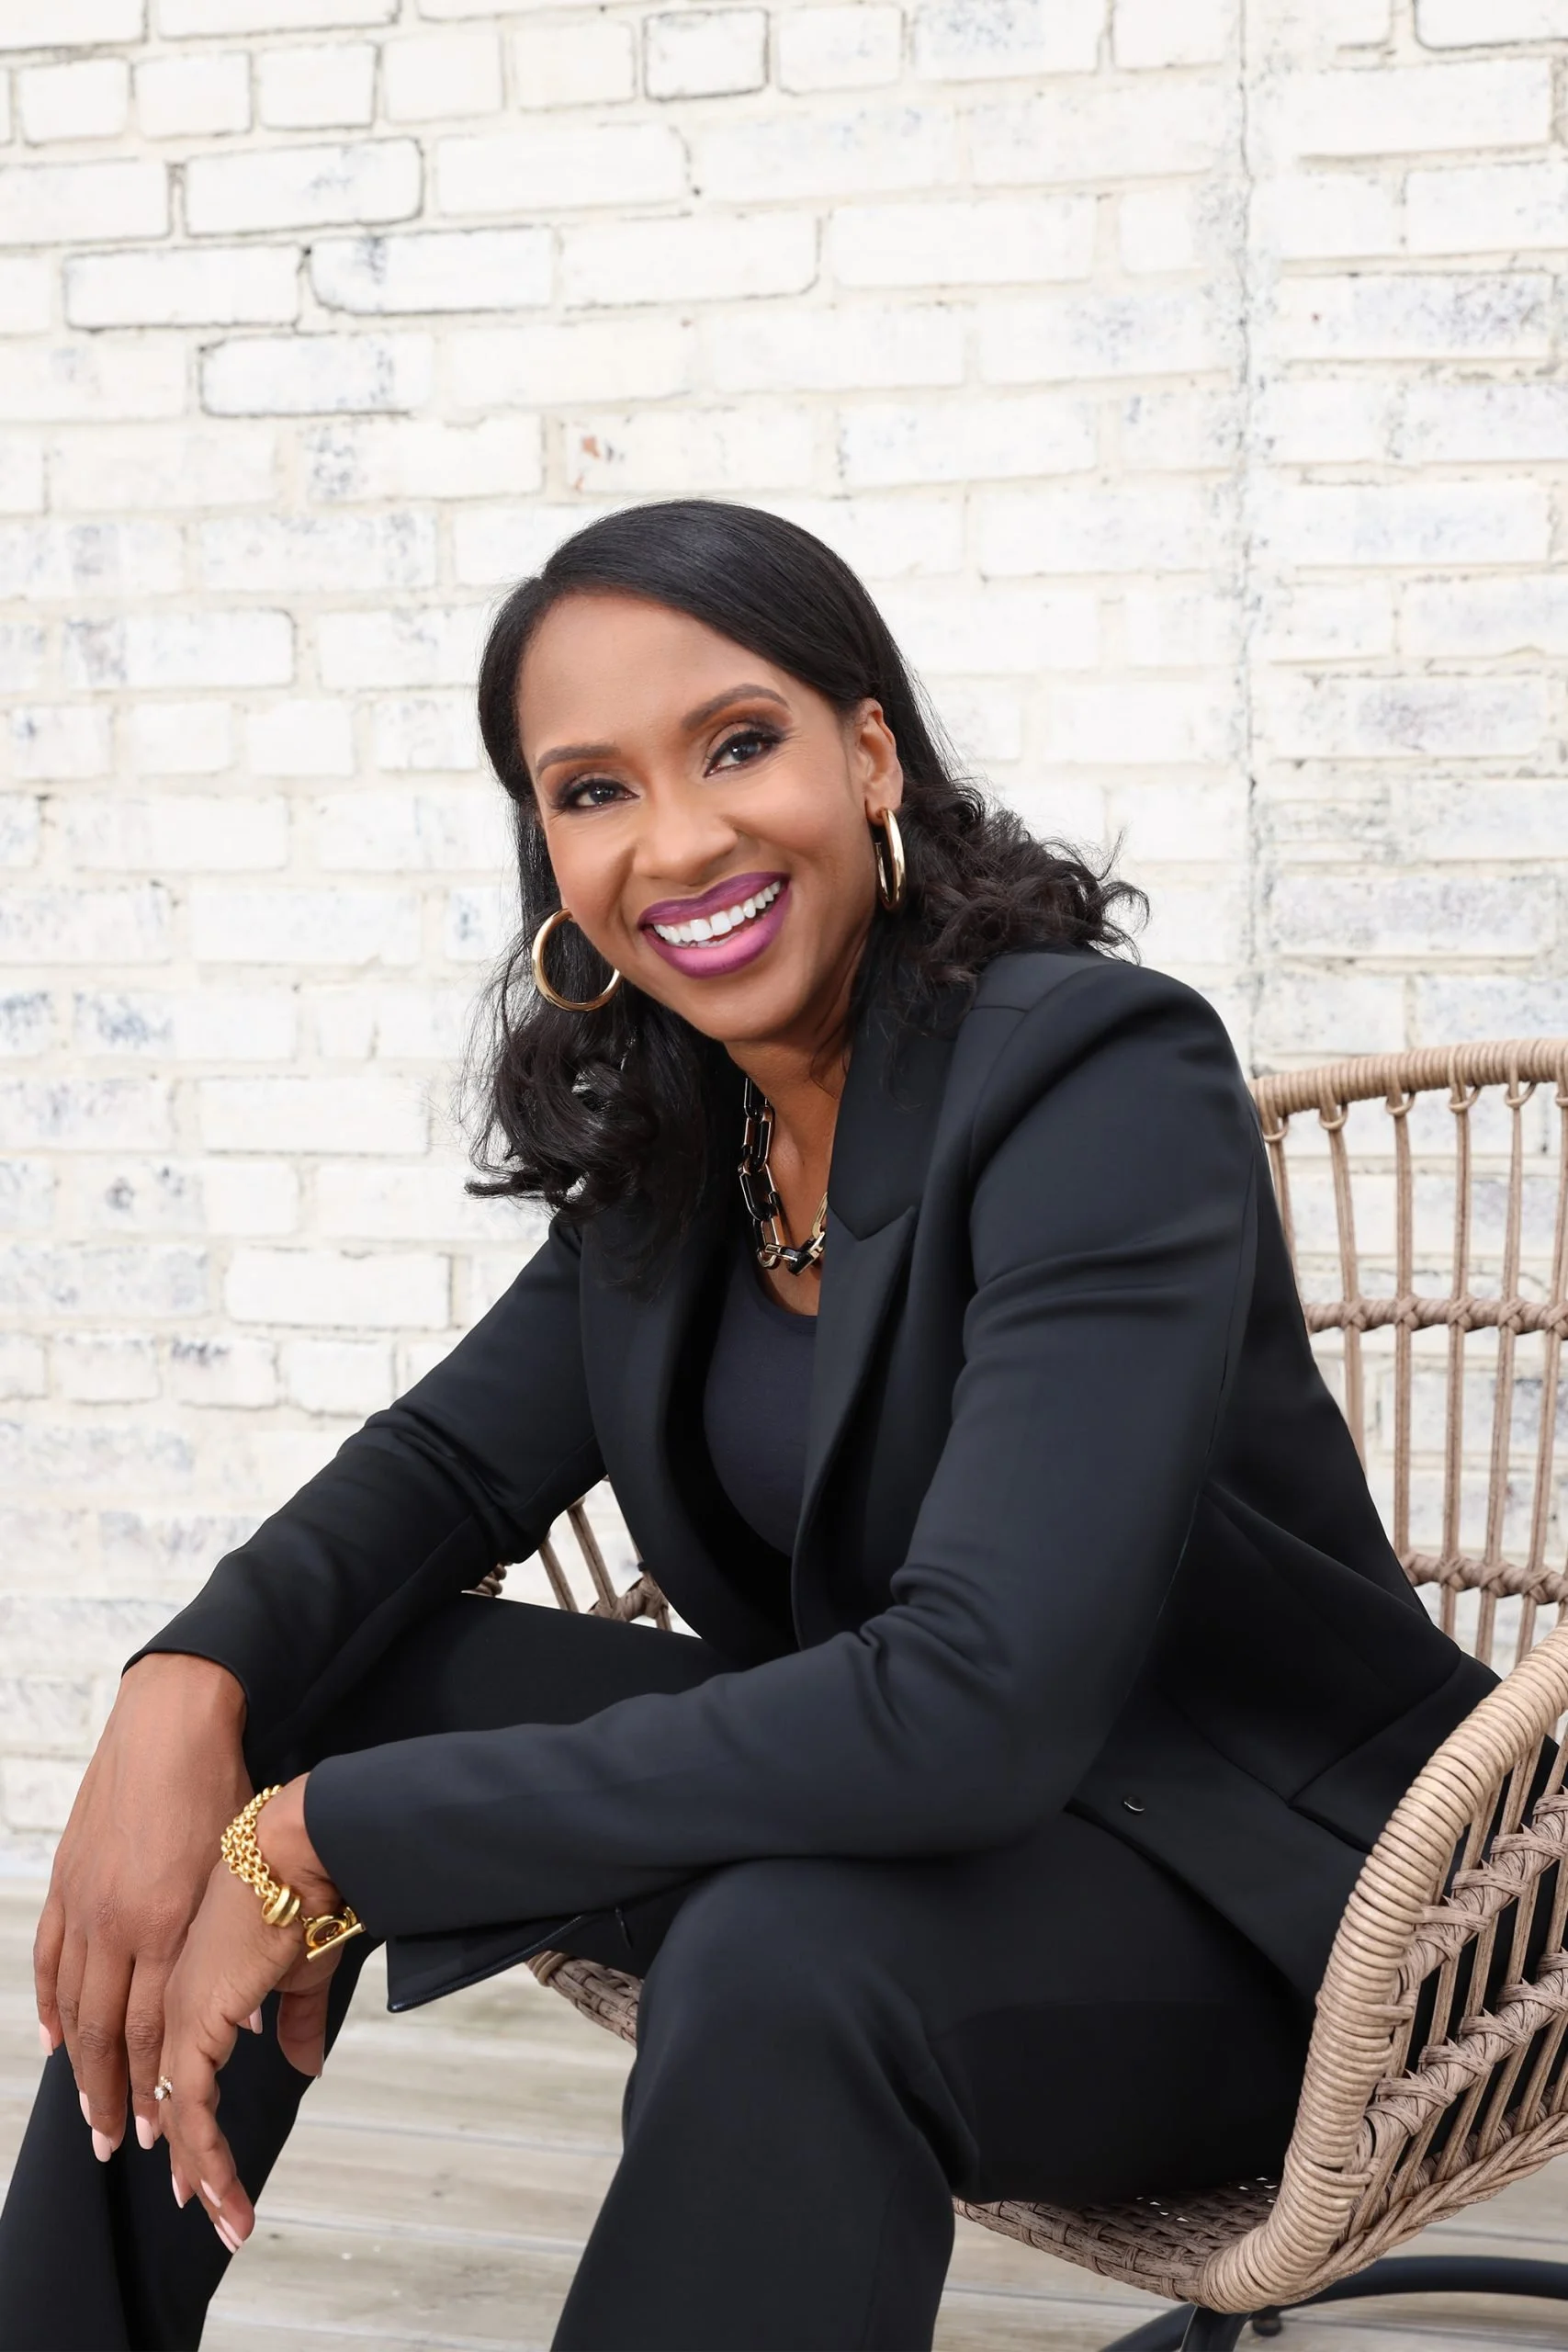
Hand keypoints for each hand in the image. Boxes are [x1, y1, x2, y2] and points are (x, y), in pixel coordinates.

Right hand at [34, 1653, 251, 2160]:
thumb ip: (243, 1948)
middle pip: (105, 2031)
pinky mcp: (67, 1879)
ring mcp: (86, 1902)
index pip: (151, 2028)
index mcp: (168, 1923)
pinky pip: (50, 1957)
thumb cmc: (220, 1789)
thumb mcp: (242, 1871)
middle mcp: (120, 1922)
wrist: (172, 1724)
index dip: (153, 2083)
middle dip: (111, 2094)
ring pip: (73, 2005)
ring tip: (88, 2111)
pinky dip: (49, 2003)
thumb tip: (248, 2019)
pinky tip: (54, 2039)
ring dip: (79, 2066)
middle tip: (114, 2144)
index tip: (162, 2126)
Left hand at [158, 1776, 350, 2252]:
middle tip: (212, 2212)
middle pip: (173, 2104)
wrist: (302, 1855)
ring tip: (228, 2217)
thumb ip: (293, 2023)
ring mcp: (180, 2017)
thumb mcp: (301, 1974)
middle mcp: (176, 2007)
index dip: (192, 2129)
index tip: (200, 2174)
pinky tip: (222, 2183)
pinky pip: (191, 2108)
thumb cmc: (307, 1899)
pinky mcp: (195, 2024)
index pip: (183, 2074)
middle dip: (196, 2165)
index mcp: (196, 1991)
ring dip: (205, 2172)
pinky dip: (206, 2153)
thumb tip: (303, 2066)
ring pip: (179, 2116)